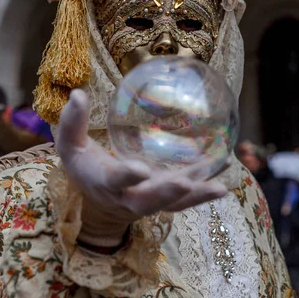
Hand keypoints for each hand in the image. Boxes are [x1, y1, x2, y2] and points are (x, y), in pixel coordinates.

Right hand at [57, 90, 227, 246]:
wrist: (98, 199)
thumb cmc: (85, 165)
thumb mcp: (72, 145)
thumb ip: (72, 122)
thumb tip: (78, 94)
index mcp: (104, 182)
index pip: (114, 179)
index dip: (127, 176)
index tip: (139, 170)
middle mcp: (128, 198)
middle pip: (149, 200)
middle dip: (167, 192)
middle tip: (185, 183)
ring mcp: (149, 202)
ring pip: (174, 203)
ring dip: (197, 194)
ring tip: (221, 186)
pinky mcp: (165, 200)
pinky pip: (187, 196)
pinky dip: (206, 186)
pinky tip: (226, 166)